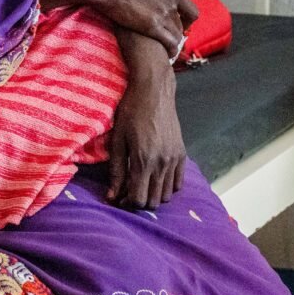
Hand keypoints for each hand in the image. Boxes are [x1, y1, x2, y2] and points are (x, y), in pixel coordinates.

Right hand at [39, 0, 198, 57]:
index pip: (190, 8)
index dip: (187, 18)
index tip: (180, 22)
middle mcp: (172, 0)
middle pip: (186, 22)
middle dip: (182, 31)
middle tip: (174, 36)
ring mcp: (163, 14)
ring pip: (178, 33)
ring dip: (175, 41)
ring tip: (168, 47)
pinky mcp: (152, 26)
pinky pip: (169, 43)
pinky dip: (171, 50)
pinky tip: (167, 55)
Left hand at [107, 30, 186, 208]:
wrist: (153, 91)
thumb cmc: (130, 112)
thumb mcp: (117, 140)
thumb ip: (116, 170)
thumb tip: (112, 196)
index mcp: (143, 160)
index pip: (139, 199)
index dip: (127, 203)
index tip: (119, 197)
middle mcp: (162, 163)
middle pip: (154, 201)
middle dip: (139, 202)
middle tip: (128, 192)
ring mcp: (174, 159)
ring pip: (167, 195)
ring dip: (153, 195)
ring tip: (141, 184)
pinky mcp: (181, 153)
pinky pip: (178, 182)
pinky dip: (167, 187)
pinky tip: (156, 178)